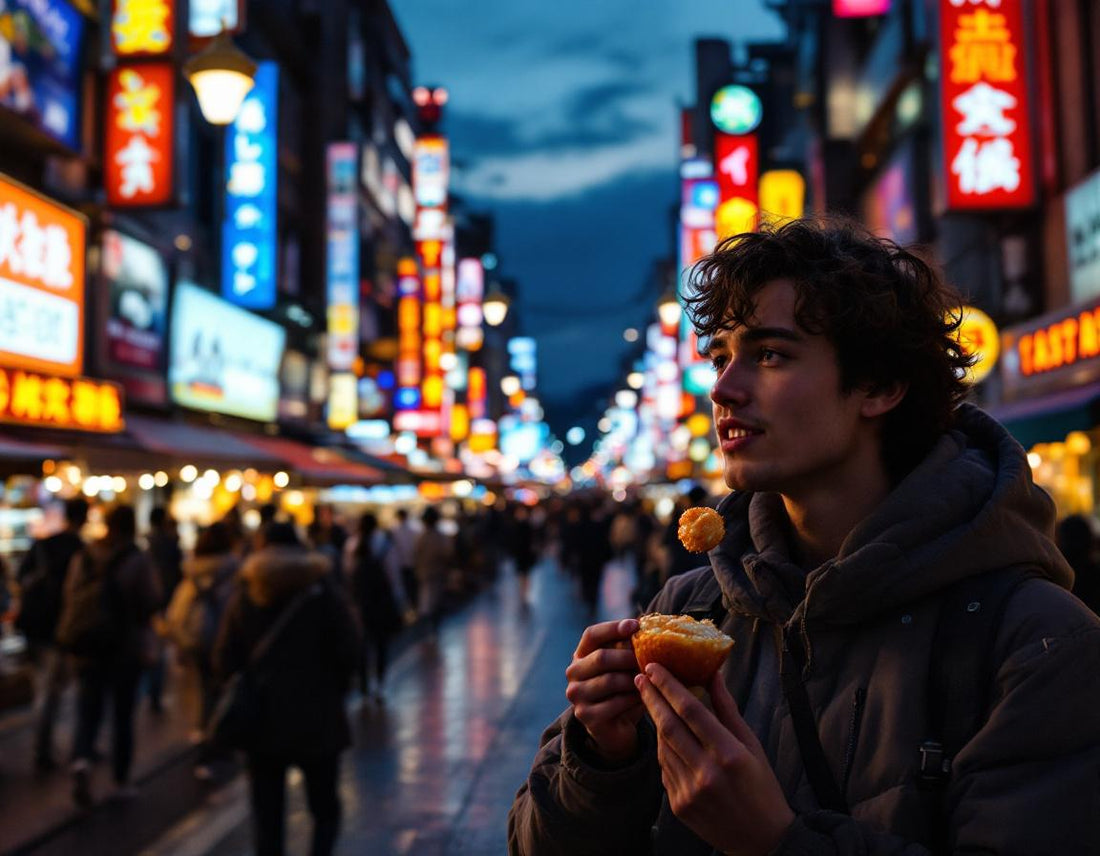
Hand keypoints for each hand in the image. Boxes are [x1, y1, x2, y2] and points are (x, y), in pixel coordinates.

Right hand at [565, 618, 642, 762]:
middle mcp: (573, 672)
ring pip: (610, 681)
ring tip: (650, 679)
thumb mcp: (624, 664)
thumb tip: (648, 625)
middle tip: (650, 659)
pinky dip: (633, 699)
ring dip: (634, 679)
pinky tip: (644, 697)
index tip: (636, 626)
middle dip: (629, 657)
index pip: (591, 634)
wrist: (615, 725)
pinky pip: (615, 703)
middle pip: (601, 657)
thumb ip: (628, 647)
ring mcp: (577, 695)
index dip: (613, 628)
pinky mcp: (586, 715)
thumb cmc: (623, 687)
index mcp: (581, 654)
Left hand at [635, 664, 794, 855]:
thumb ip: (728, 709)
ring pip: (663, 747)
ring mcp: (689, 791)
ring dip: (655, 722)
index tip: (654, 667)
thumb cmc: (762, 787)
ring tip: (652, 703)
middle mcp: (706, 773)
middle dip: (651, 698)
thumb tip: (713, 674)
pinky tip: (666, 738)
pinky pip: (664, 769)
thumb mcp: (751, 744)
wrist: (762, 839)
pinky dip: (664, 749)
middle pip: (668, 726)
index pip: (690, 711)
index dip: (669, 686)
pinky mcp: (678, 806)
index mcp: (728, 754)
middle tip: (639, 677)